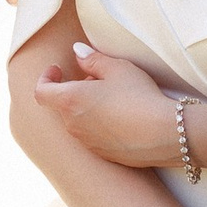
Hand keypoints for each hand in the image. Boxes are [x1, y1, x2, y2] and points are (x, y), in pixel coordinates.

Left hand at [31, 43, 180, 167]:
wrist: (165, 134)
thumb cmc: (138, 97)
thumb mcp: (117, 69)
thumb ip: (92, 59)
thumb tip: (77, 51)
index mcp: (70, 101)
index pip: (41, 91)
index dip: (46, 78)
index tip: (58, 70)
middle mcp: (73, 125)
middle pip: (62, 105)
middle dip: (74, 90)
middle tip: (96, 78)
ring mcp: (87, 143)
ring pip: (78, 121)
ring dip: (87, 107)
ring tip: (113, 97)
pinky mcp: (103, 154)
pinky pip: (93, 136)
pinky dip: (99, 124)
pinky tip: (123, 117)